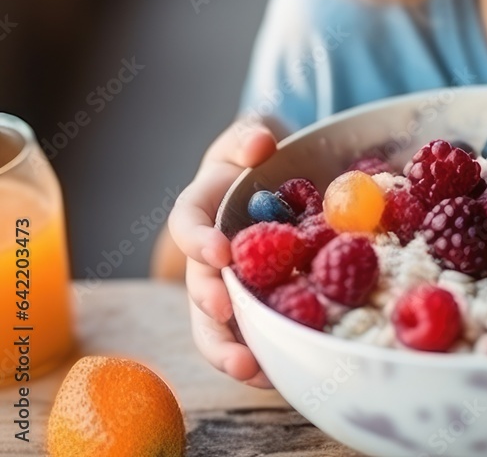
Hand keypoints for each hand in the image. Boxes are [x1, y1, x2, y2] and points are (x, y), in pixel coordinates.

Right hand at [167, 117, 283, 387]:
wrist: (283, 170)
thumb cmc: (260, 150)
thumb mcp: (254, 131)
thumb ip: (251, 135)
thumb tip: (260, 146)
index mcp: (201, 207)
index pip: (186, 224)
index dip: (198, 241)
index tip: (220, 252)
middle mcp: (208, 251)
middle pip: (197, 285)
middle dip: (210, 304)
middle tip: (228, 314)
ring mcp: (229, 280)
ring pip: (215, 323)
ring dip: (228, 348)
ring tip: (251, 368)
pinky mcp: (255, 298)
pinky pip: (249, 331)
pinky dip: (260, 352)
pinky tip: (278, 371)